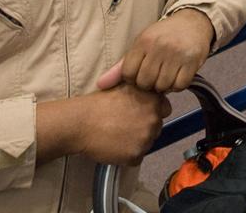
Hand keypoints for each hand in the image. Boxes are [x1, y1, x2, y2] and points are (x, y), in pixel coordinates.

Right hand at [37, 84, 170, 166]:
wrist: (80, 123)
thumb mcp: (125, 86)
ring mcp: (145, 139)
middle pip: (156, 127)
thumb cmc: (99, 104)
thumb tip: (157, 95)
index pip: (165, 109)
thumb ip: (144, 91)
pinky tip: (114, 146)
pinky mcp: (135, 155)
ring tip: (117, 135)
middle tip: (123, 125)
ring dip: (136, 142)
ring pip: (147, 143)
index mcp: (153, 101)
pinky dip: (127, 155)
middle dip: (144, 127)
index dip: (151, 111)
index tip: (138, 113)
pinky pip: (136, 158)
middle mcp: (153, 119)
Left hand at [97, 8, 213, 93]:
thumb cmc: (163, 36)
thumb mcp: (141, 45)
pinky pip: (179, 86)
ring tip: (166, 75)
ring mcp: (176, 54)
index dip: (132, 78)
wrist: (193, 22)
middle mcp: (159, 47)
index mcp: (143, 41)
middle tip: (154, 76)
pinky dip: (177, 85)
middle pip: (144, 82)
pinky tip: (177, 76)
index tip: (140, 73)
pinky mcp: (192, 61)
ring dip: (163, 86)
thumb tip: (100, 85)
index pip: (128, 73)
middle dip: (148, 84)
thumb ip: (121, 67)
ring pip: (162, 86)